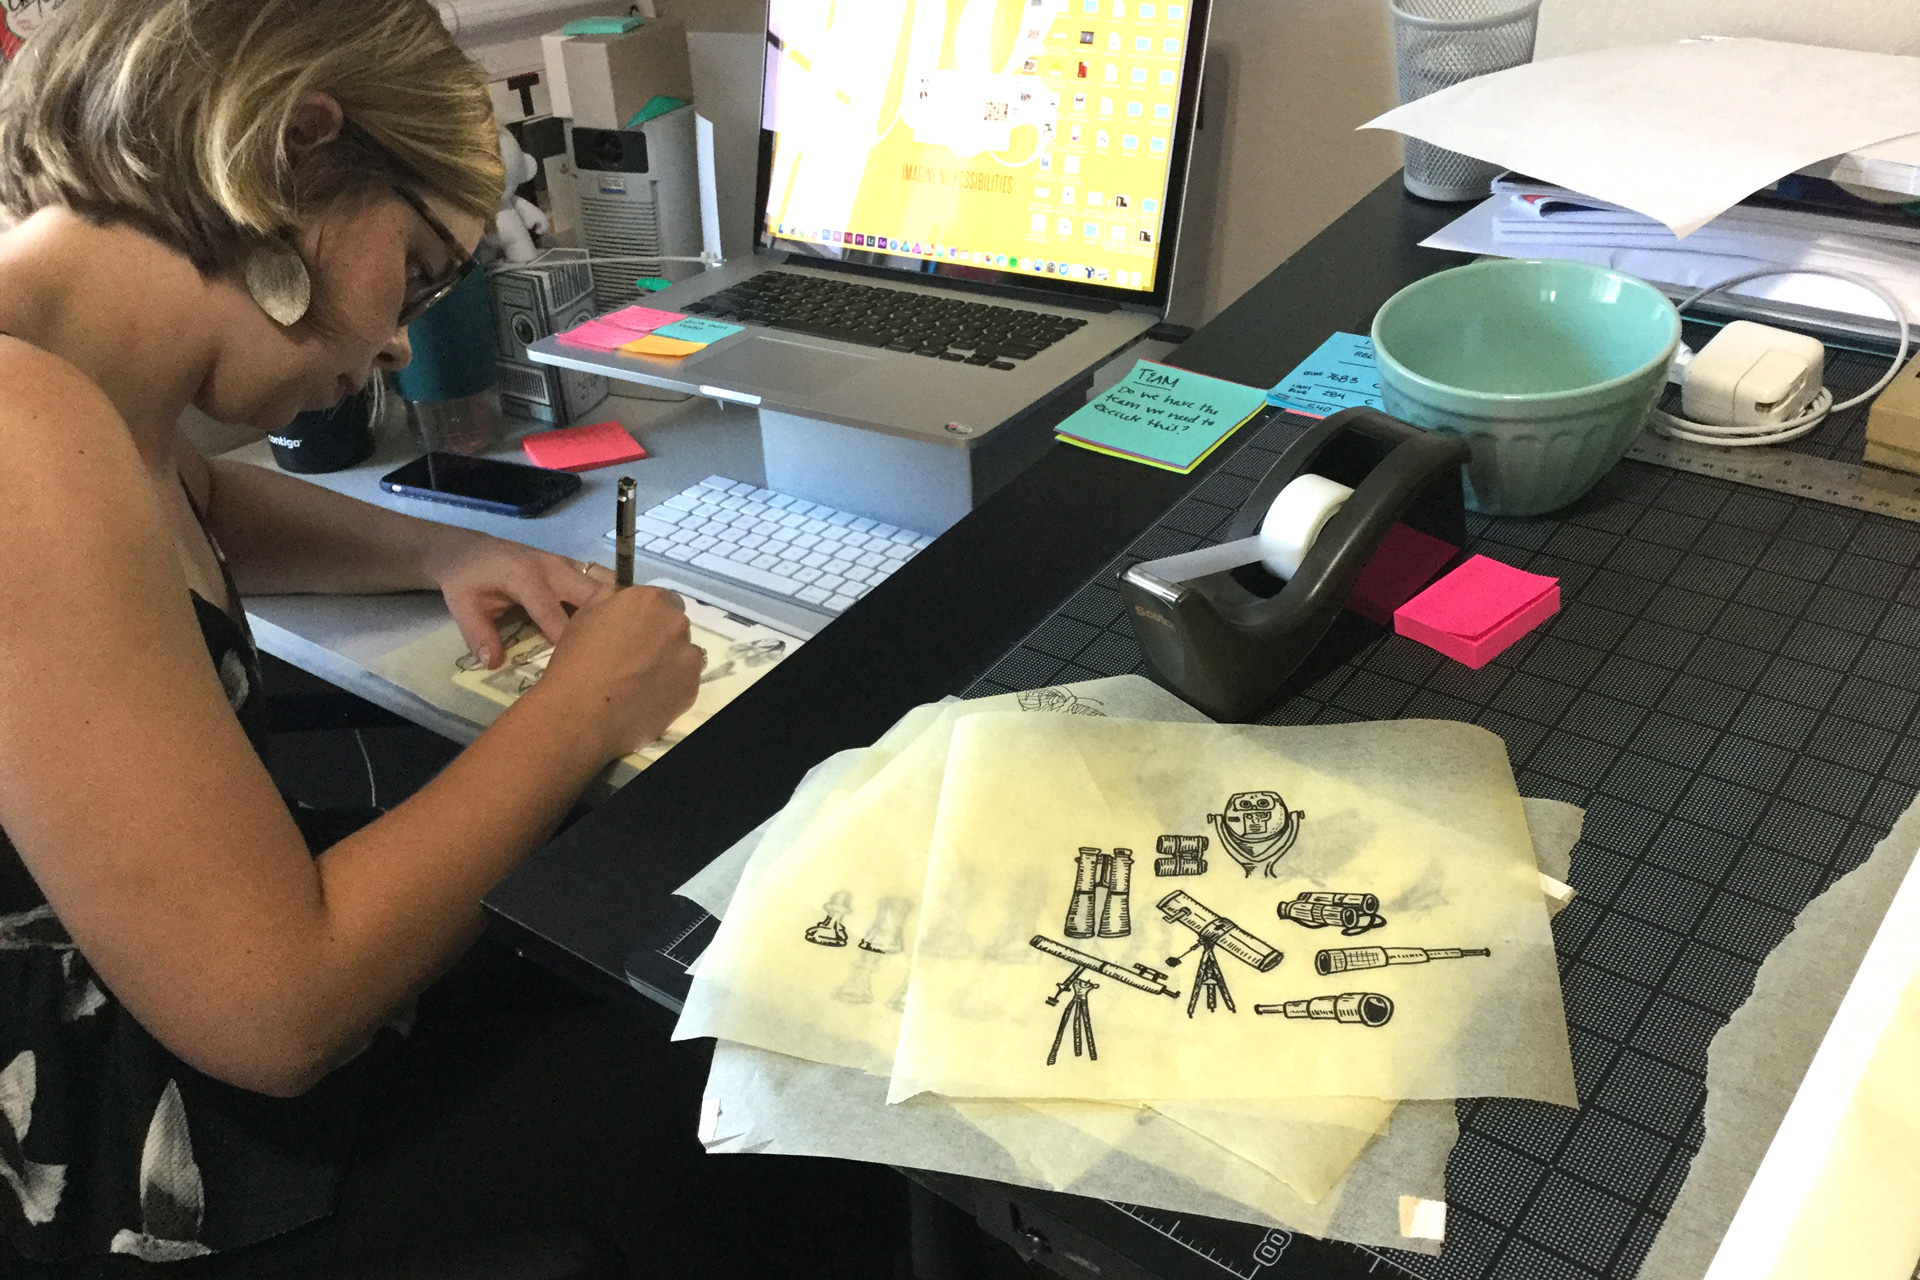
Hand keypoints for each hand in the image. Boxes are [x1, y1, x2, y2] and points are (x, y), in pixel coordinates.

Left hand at [422, 531, 613, 668]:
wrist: (468, 548)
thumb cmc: (466, 579)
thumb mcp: (462, 606)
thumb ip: (478, 634)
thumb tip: (494, 663)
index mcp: (525, 578)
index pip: (554, 614)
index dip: (568, 641)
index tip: (580, 665)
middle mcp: (553, 567)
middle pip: (592, 594)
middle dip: (606, 621)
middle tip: (614, 653)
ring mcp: (566, 563)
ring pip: (605, 582)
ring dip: (616, 605)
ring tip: (625, 635)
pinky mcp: (572, 564)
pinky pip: (601, 578)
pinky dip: (613, 596)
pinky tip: (618, 618)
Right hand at [536, 585, 704, 758]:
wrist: (582, 713)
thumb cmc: (576, 661)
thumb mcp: (584, 615)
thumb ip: (610, 597)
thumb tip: (623, 594)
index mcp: (650, 601)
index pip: (661, 599)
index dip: (647, 616)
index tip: (632, 632)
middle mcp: (676, 624)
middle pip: (674, 626)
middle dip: (659, 638)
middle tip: (634, 659)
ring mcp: (688, 658)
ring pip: (684, 655)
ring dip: (669, 662)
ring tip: (641, 682)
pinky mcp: (691, 689)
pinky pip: (684, 683)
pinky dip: (670, 688)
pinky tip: (646, 699)